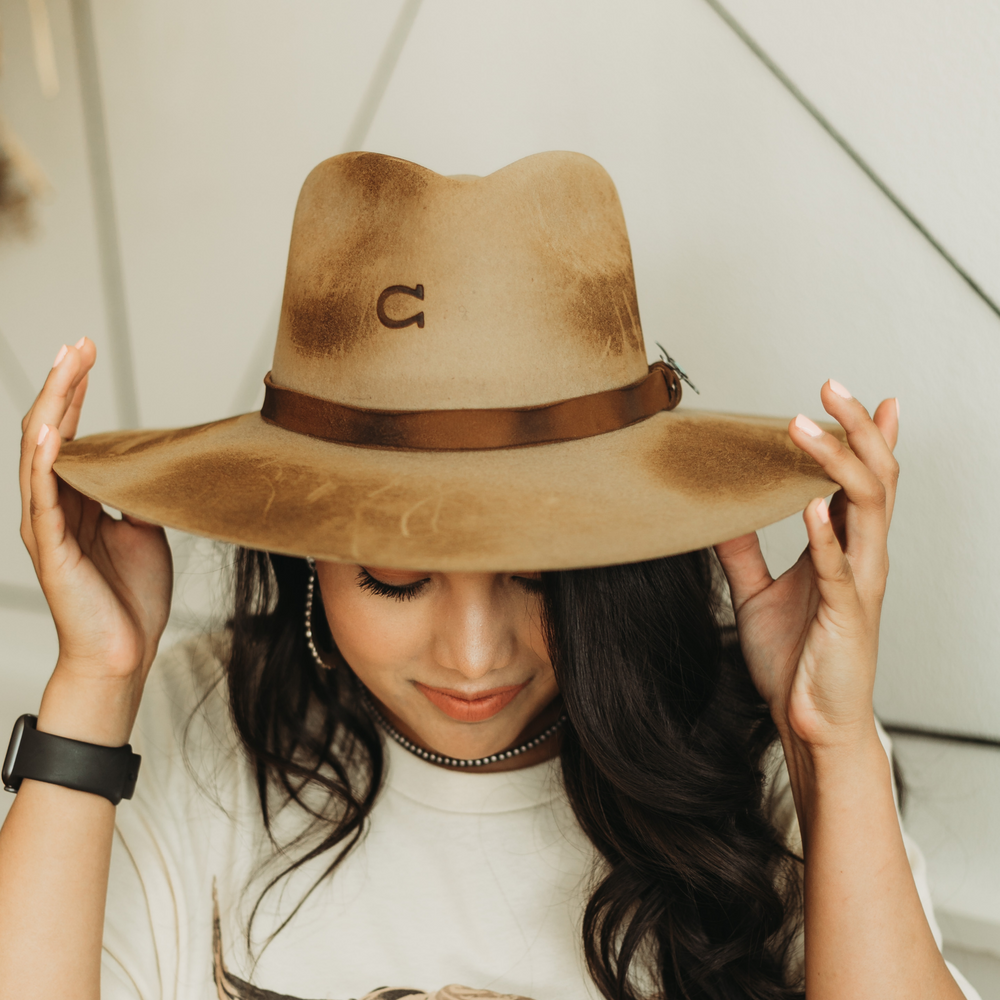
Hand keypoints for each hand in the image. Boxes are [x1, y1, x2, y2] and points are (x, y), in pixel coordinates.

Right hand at [19, 339, 171, 738]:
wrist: (124, 651)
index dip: (76, 391)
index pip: (71, 433)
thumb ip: (135, 493)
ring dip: (56, 406)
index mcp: (75, 498)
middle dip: (64, 384)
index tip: (87, 351)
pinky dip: (47, 459)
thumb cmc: (131, 595)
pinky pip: (43, 496)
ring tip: (67, 365)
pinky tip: (54, 428)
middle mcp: (53, 504)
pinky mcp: (50, 547)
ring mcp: (46, 524)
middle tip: (78, 342)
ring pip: (41, 453)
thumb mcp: (144, 529)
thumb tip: (147, 464)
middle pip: (51, 430)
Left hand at [715, 380, 898, 752]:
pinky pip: (841, 568)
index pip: (861, 480)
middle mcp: (860, 557)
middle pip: (875, 477)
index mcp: (843, 548)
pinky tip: (809, 506)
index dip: (864, 436)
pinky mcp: (846, 616)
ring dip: (837, 464)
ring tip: (803, 428)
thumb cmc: (794, 658)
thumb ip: (743, 550)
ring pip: (867, 508)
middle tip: (831, 384)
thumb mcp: (757, 592)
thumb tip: (718, 510)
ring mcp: (859, 584)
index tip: (854, 393)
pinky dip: (826, 535)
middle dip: (857, 429)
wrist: (808, 721)